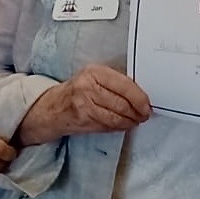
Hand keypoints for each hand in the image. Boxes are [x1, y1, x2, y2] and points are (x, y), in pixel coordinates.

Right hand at [19, 64, 150, 142]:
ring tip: (137, 120)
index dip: (139, 97)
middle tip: (145, 114)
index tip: (147, 104)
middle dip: (138, 111)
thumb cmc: (77, 91)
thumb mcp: (94, 77)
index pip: (124, 84)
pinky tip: (125, 124)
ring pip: (116, 117)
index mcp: (94, 72)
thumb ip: (115, 82)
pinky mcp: (83, 120)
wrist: (51, 108)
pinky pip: (109, 125)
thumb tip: (141, 95)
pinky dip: (120, 126)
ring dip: (131, 121)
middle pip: (122, 103)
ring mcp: (84, 104)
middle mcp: (88, 86)